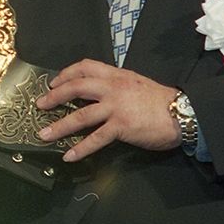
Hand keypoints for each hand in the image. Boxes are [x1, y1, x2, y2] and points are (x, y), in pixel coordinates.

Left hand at [35, 59, 180, 161]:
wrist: (183, 112)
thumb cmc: (161, 101)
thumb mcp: (136, 84)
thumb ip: (116, 86)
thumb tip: (98, 93)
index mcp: (116, 75)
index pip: (85, 67)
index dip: (66, 74)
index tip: (54, 83)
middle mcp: (113, 88)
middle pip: (76, 87)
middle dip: (54, 97)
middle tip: (41, 105)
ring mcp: (116, 107)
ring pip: (80, 115)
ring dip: (59, 126)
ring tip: (44, 134)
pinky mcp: (121, 126)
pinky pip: (95, 138)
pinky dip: (80, 149)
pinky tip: (69, 156)